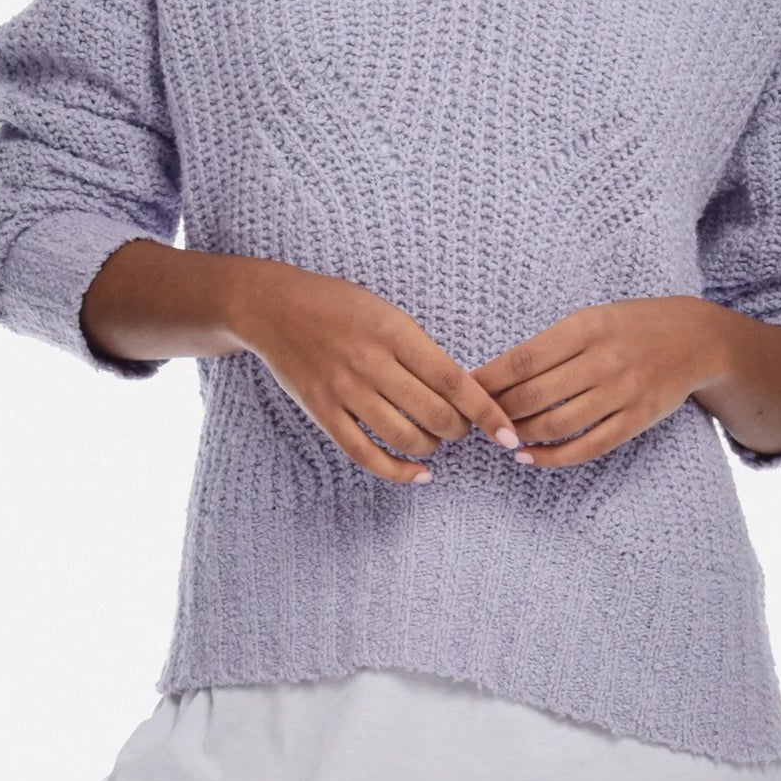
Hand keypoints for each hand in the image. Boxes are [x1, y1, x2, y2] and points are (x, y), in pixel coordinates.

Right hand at [233, 262, 520, 483]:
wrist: (273, 308)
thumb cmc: (339, 306)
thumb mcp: (387, 313)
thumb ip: (420, 350)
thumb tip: (463, 393)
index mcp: (394, 332)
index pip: (453, 380)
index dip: (486, 411)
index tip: (508, 433)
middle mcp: (371, 363)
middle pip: (434, 415)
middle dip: (460, 430)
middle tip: (462, 428)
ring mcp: (344, 390)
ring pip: (405, 438)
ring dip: (431, 448)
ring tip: (435, 440)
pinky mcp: (322, 413)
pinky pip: (365, 455)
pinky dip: (398, 472)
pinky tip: (419, 474)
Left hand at [468, 297, 728, 469]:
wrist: (697, 338)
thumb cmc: (631, 327)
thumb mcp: (592, 319)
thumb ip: (551, 345)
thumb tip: (496, 376)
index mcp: (586, 327)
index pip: (523, 359)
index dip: (488, 380)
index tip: (463, 392)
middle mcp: (603, 359)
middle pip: (535, 395)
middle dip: (497, 412)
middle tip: (475, 421)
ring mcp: (623, 392)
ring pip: (557, 424)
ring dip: (521, 435)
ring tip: (500, 437)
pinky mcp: (638, 419)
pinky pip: (589, 446)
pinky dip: (552, 457)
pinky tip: (528, 457)